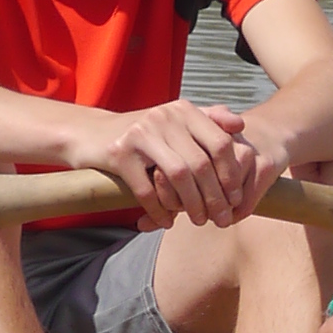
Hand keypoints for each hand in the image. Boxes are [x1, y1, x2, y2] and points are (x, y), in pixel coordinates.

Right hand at [91, 99, 267, 230]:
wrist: (92, 135)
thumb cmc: (144, 135)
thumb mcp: (176, 122)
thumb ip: (209, 120)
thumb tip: (240, 124)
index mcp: (183, 110)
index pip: (220, 143)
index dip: (232, 174)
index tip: (236, 199)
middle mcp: (164, 117)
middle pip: (201, 164)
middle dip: (216, 197)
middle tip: (222, 219)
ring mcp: (140, 134)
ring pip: (178, 177)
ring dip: (192, 205)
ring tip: (199, 221)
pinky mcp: (119, 153)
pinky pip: (147, 190)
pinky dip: (160, 211)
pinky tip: (168, 222)